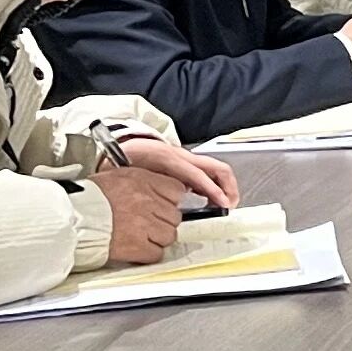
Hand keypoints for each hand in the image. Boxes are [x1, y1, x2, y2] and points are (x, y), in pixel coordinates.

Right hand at [93, 162, 192, 265]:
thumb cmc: (88, 197)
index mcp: (143, 181)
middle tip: (149, 223)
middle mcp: (147, 202)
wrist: (71, 218)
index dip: (171, 200)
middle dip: (164, 221)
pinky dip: (149, 253)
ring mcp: (144, 225)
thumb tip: (157, 187)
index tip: (165, 205)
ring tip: (142, 236)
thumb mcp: (117, 176)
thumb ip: (141, 181)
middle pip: (175, 216)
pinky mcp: (137, 246)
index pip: (177, 190)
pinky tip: (137, 248)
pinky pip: (156, 253)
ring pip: (169, 235)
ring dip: (158, 238)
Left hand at [105, 135, 237, 212]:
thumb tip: (164, 204)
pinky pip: (208, 173)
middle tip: (229, 206)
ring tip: (224, 206)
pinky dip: (215, 186)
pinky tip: (211, 200)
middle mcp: (184, 157)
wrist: (121, 144)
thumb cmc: (126, 160)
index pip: (199, 175)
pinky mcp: (186, 164)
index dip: (214, 190)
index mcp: (171, 159)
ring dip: (225, 187)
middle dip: (229, 187)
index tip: (223, 204)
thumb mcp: (132, 175)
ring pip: (215, 170)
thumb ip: (147, 187)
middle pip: (217, 168)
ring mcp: (187, 159)